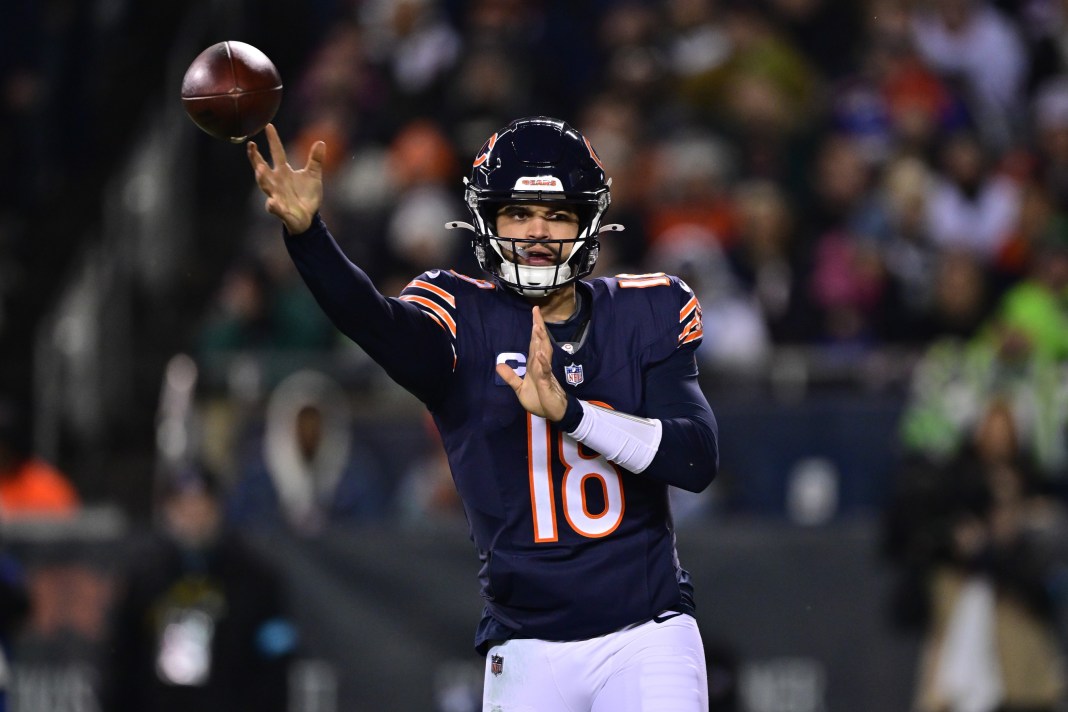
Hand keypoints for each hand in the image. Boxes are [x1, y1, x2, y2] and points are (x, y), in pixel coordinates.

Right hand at [246, 123, 324, 234]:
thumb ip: (315, 160)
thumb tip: (321, 142)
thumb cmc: (307, 195)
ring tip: (260, 169)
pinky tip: (271, 202)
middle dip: (256, 157)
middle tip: (251, 146)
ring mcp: (276, 195)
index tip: (268, 125)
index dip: (273, 139)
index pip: (277, 152)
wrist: (308, 218)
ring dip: (262, 178)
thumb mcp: (313, 176)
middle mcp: (276, 181)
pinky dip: (273, 205)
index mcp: (283, 171)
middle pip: (263, 167)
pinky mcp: (281, 210)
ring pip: (266, 185)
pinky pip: (275, 208)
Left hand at [496, 307, 567, 421]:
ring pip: (543, 353)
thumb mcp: (519, 389)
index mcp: (534, 365)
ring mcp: (545, 373)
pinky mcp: (547, 383)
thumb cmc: (540, 400)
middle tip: (536, 311)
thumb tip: (498, 365)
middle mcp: (541, 365)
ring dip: (540, 340)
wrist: (554, 414)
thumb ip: (510, 377)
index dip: (534, 328)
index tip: (534, 312)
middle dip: (538, 327)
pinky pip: (545, 371)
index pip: (533, 343)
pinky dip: (543, 363)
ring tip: (537, 326)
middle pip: (539, 343)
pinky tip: (541, 354)